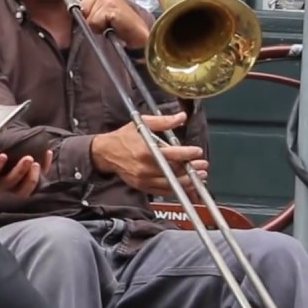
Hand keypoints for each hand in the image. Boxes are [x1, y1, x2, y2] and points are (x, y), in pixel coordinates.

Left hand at [0, 150, 51, 196]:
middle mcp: (3, 187)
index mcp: (11, 183)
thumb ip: (12, 151)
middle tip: (36, 162)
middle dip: (33, 176)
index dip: (43, 171)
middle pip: (24, 189)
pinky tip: (2, 156)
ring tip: (27, 158)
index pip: (33, 182)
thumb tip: (26, 133)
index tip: (47, 153)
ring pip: (9, 183)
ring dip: (19, 171)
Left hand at [47, 0, 149, 48]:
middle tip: (102, 19)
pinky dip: (100, 27)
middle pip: (78, 6)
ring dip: (95, 24)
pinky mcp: (109, 6)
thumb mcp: (98, 9)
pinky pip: (93, 22)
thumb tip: (73, 7)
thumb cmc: (116, 21)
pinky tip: (111, 24)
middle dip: (87, 16)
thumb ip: (85, 5)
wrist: (136, 30)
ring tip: (108, 22)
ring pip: (85, 16)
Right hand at [91, 112, 208, 196]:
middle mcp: (145, 168)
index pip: (172, 154)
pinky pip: (163, 191)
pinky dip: (177, 189)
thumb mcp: (141, 124)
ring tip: (199, 177)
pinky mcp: (142, 187)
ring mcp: (143, 179)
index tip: (197, 151)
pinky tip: (187, 185)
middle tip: (203, 166)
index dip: (187, 154)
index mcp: (145, 151)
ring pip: (171, 184)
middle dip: (191, 169)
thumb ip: (163, 121)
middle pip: (174, 171)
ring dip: (188, 182)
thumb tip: (181, 117)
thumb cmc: (123, 137)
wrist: (104, 153)